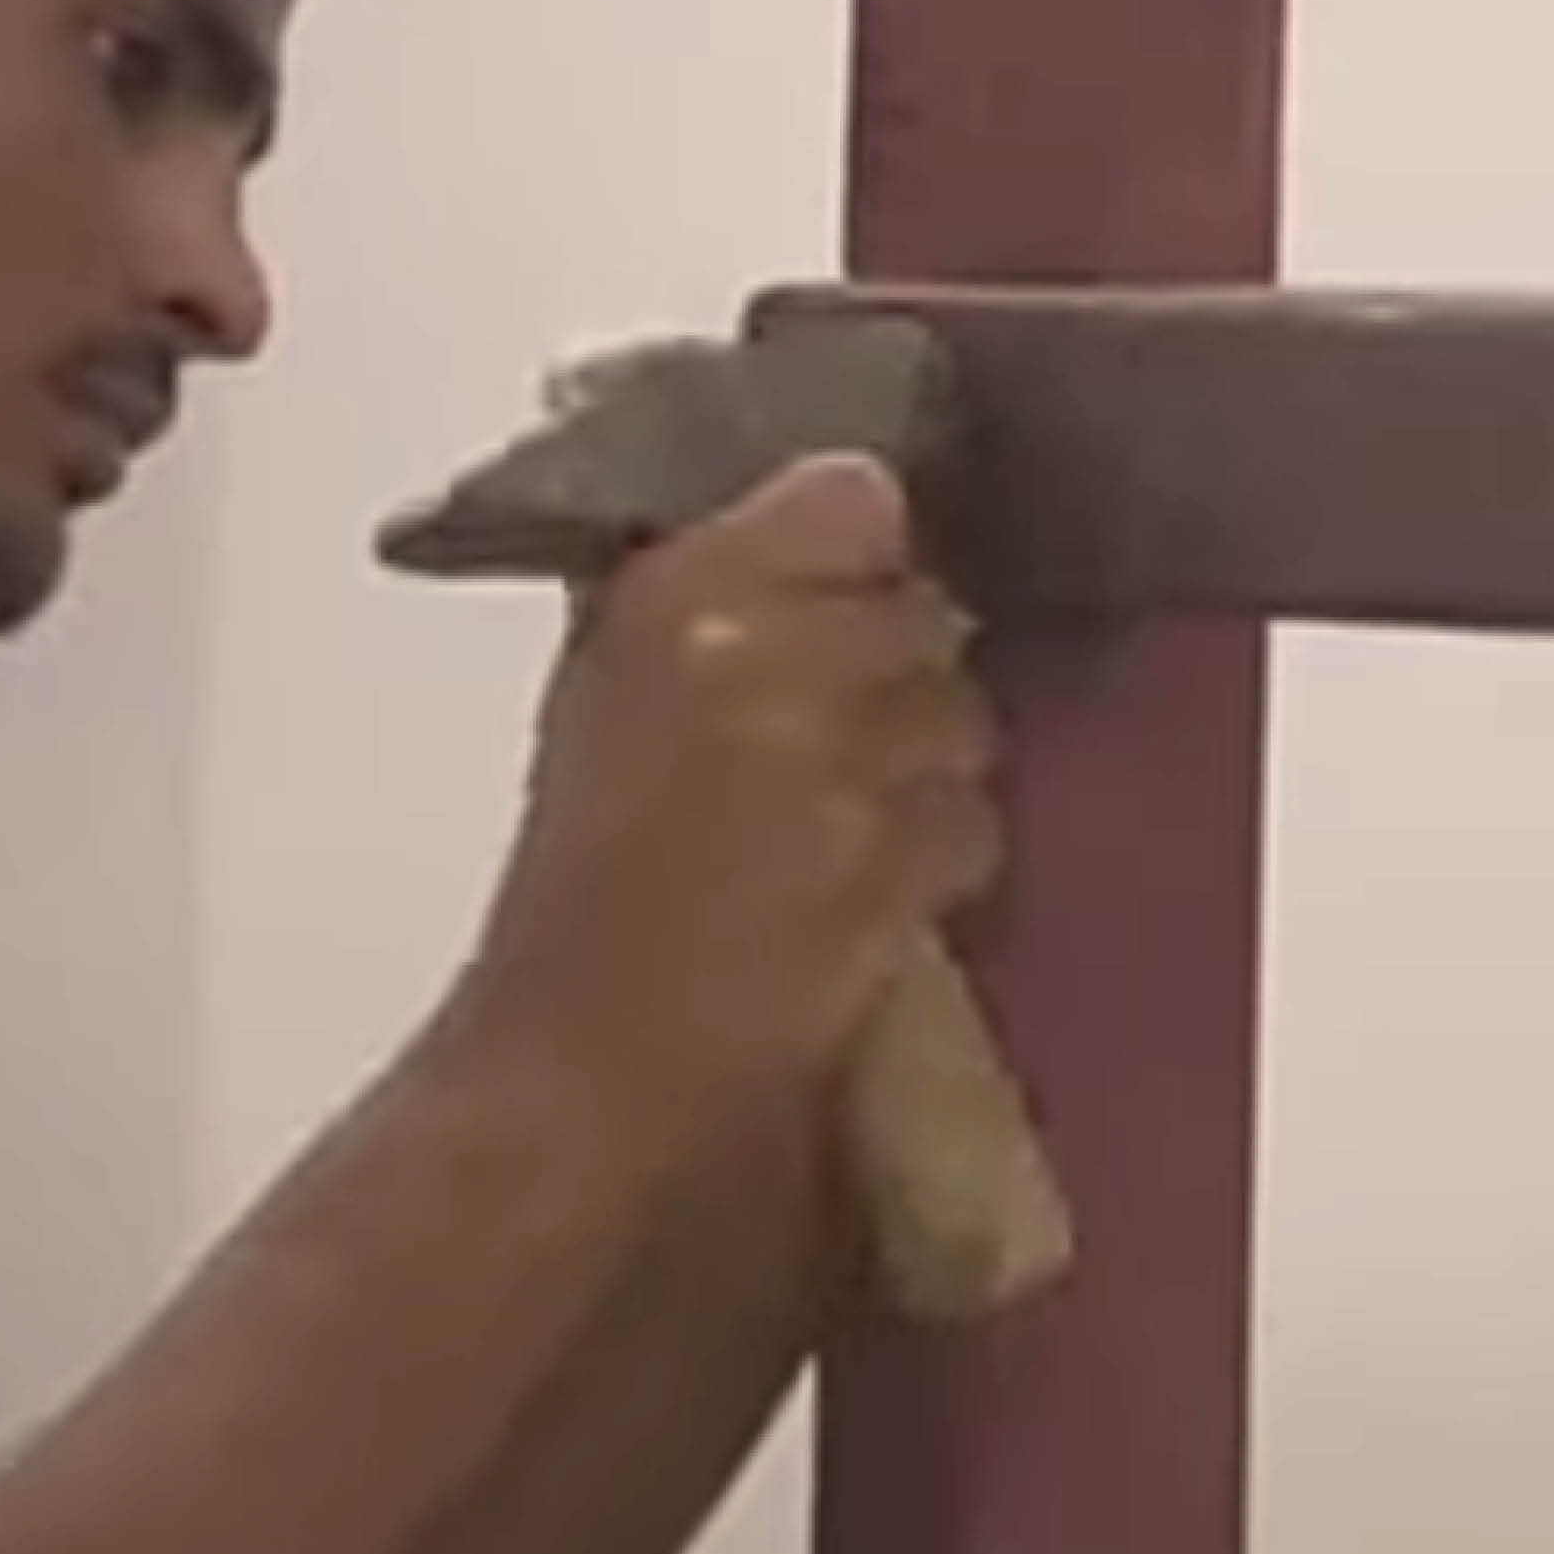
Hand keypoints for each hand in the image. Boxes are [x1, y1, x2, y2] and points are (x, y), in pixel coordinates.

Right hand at [451, 454, 1002, 1137]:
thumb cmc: (581, 875)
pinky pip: (971, 824)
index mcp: (675, 594)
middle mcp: (764, 657)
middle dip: (900, 672)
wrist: (586, 1057)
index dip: (867, 551)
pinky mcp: (892, 864)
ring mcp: (838, 763)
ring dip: (928, 767)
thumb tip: (826, 513)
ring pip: (963, 717)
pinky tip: (868, 892)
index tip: (851, 586)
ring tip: (851, 822)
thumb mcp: (607, 690)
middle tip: (846, 732)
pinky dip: (937, 859)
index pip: (853, 497)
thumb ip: (707, 590)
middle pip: (926, 614)